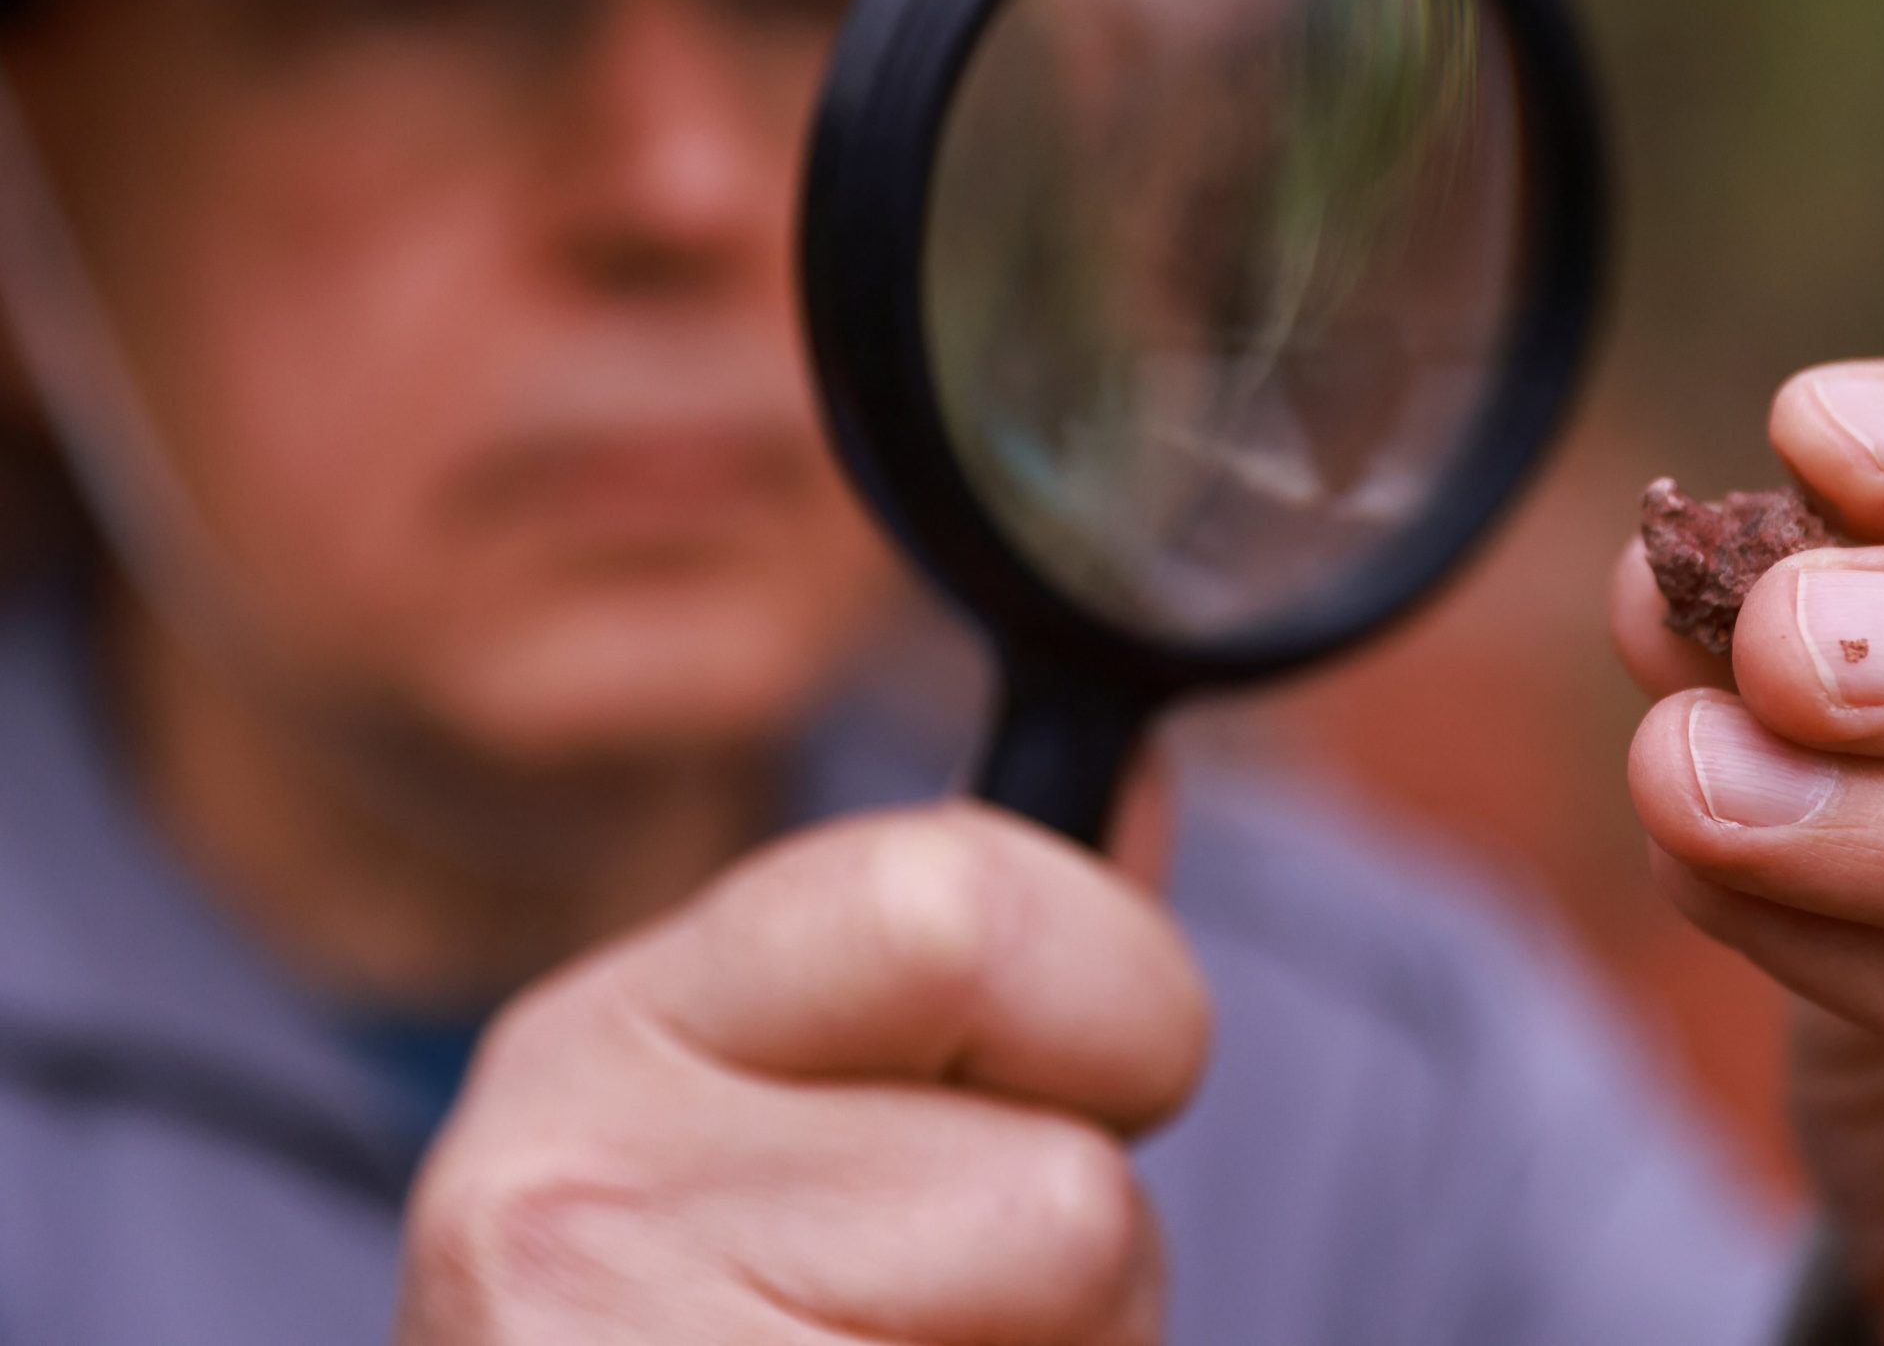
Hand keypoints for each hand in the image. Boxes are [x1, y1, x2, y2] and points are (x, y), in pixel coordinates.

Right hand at [394, 802, 1208, 1344]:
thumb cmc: (752, 1314)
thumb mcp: (820, 1095)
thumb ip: (991, 943)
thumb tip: (1138, 783)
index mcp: (610, 1025)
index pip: (967, 902)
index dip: (1115, 1002)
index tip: (1068, 1081)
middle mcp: (552, 1197)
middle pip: (1067, 1200)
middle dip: (1088, 1262)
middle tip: (955, 1303)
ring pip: (1076, 1322)